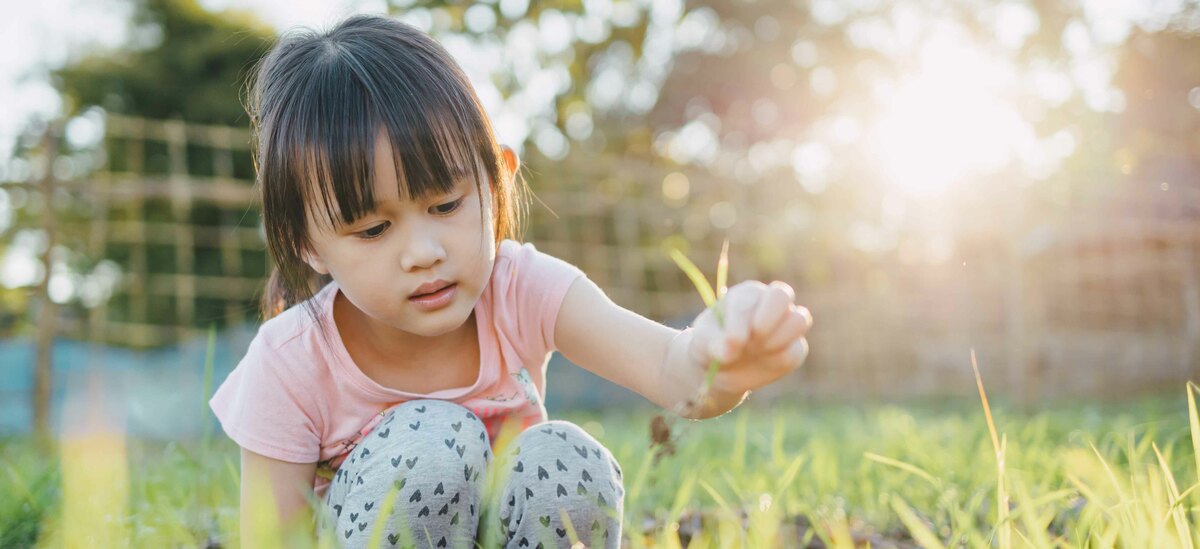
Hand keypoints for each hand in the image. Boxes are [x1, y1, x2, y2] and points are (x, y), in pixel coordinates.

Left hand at [686, 280, 811, 395]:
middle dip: (770, 316)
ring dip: (779, 338)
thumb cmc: (710, 345)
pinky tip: (763, 363)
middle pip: (783, 294)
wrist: (721, 370)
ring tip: (757, 350)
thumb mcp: (703, 343)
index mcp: (747, 294)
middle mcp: (769, 303)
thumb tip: (732, 346)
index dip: (743, 318)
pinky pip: (798, 350)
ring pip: (800, 319)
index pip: (753, 295)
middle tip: (756, 335)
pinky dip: (780, 359)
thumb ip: (715, 342)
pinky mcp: (794, 349)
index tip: (733, 340)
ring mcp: (785, 325)